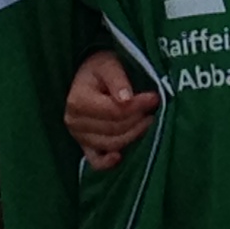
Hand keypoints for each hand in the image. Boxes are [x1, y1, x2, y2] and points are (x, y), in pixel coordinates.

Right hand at [63, 51, 159, 170]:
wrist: (89, 77)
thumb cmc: (100, 68)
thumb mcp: (109, 65)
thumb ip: (118, 80)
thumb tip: (126, 99)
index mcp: (78, 101)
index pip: (114, 111)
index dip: (137, 106)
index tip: (154, 97)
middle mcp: (74, 121)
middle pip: (115, 129)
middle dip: (138, 120)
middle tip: (153, 109)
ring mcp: (79, 136)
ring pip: (112, 144)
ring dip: (133, 134)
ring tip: (148, 120)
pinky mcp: (84, 146)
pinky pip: (95, 161)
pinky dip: (106, 163)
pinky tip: (119, 157)